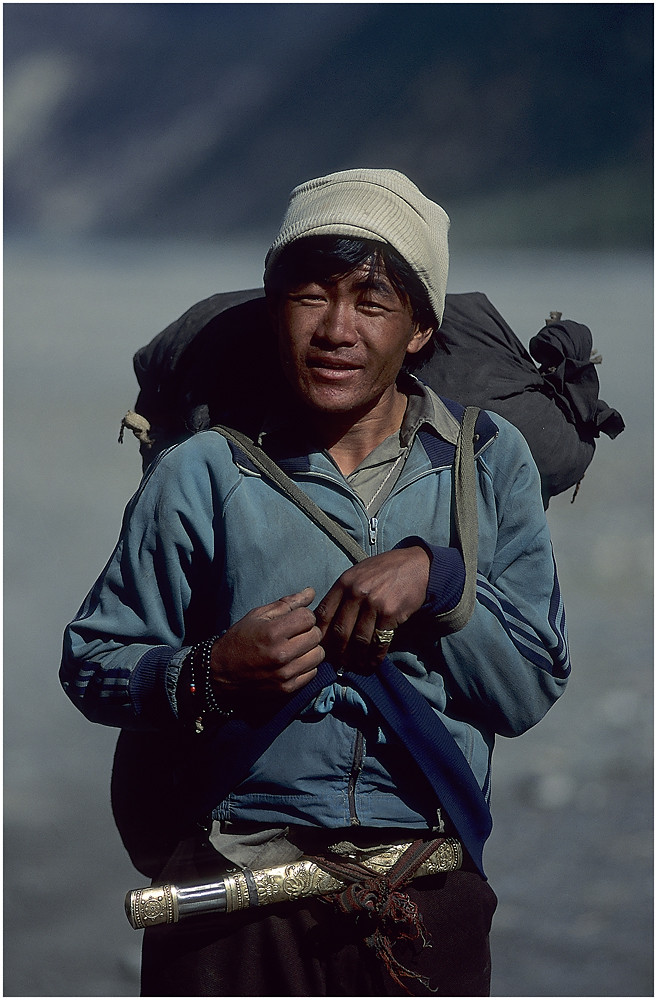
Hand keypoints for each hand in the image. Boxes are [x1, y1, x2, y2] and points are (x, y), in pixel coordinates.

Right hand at [210, 587, 323, 697]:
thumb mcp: (258, 615)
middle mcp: (281, 654)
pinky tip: (294, 662)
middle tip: (295, 633)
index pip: (308, 617)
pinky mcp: (287, 688)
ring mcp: (285, 673)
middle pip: (316, 635)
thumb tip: (311, 592)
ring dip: (310, 649)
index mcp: (273, 632)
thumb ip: (287, 603)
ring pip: (318, 654)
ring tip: (296, 647)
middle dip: (308, 630)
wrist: (220, 672)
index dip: (303, 615)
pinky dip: (307, 665)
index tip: (294, 619)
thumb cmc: (239, 639)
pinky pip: (313, 672)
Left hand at [315, 546, 429, 668]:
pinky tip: (372, 662)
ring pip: (359, 640)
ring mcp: (373, 603)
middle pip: (339, 631)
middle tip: (338, 663)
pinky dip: (375, 656)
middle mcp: (356, 592)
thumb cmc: (385, 570)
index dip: (320, 635)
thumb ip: (343, 593)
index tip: (320, 647)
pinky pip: (379, 641)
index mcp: (344, 582)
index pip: (324, 614)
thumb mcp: (358, 573)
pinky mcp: (390, 613)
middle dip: (337, 652)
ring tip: (355, 667)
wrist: (417, 565)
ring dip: (356, 658)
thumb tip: (327, 620)